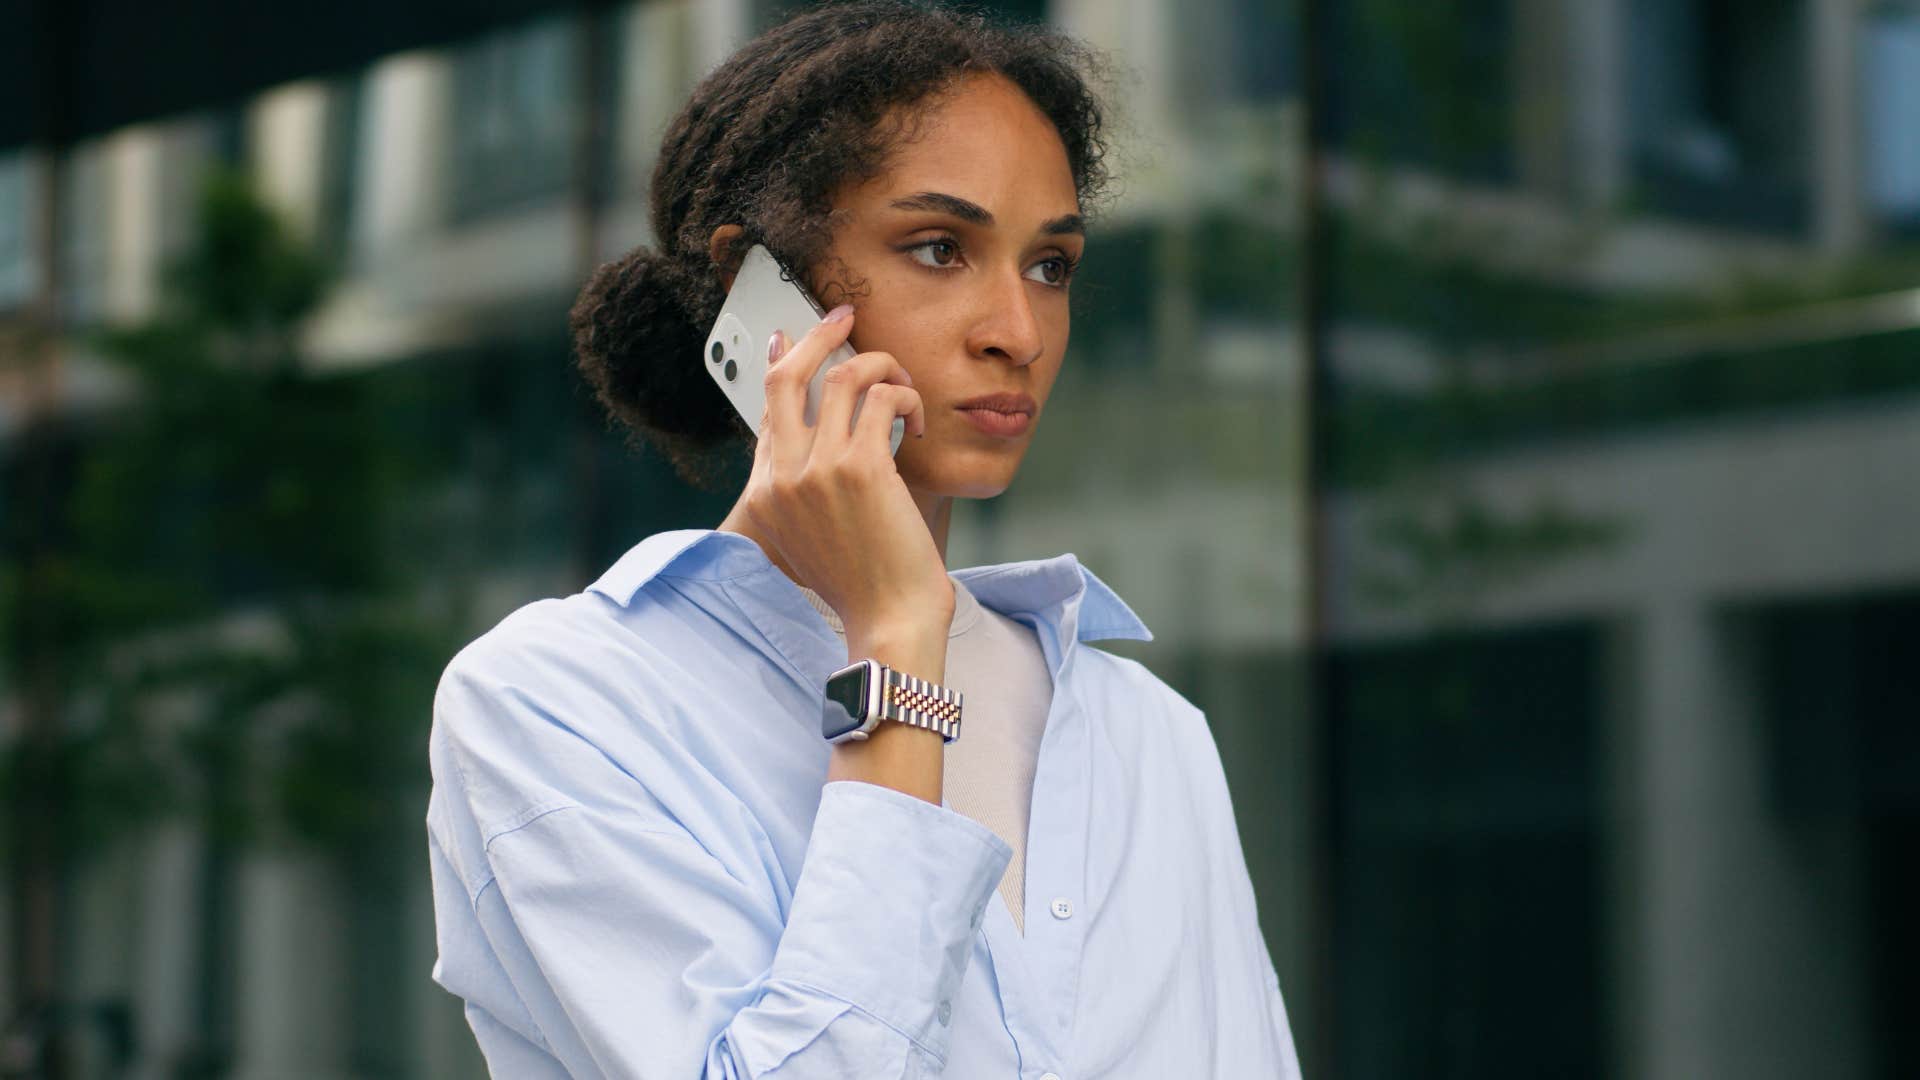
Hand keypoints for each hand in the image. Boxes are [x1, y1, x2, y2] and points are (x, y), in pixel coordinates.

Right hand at [741, 305, 953, 640]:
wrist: (887, 621)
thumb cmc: (865, 589)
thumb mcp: (812, 543)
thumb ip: (804, 498)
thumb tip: (821, 455)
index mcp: (765, 495)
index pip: (767, 411)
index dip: (782, 365)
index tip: (790, 338)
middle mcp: (780, 477)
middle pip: (785, 377)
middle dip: (817, 334)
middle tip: (845, 315)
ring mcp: (815, 468)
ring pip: (842, 376)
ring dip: (882, 367)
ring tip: (903, 384)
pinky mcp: (858, 465)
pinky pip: (882, 397)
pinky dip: (906, 398)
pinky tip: (916, 423)